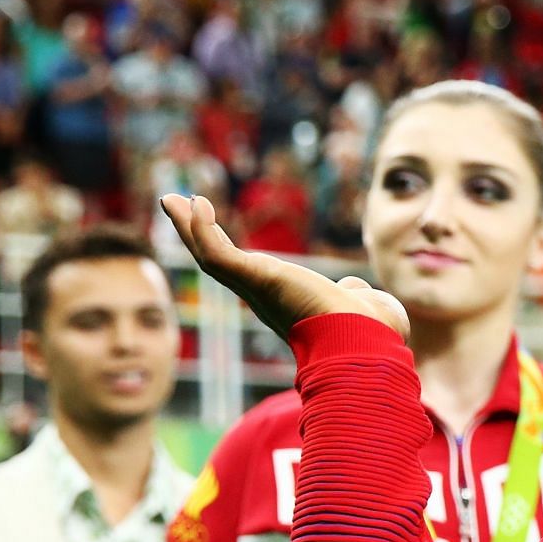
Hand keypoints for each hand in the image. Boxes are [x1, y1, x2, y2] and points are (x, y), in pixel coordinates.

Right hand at [159, 194, 408, 342]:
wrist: (365, 342)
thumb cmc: (371, 332)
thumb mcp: (362, 303)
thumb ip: (353, 292)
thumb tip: (354, 287)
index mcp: (284, 301)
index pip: (247, 271)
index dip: (230, 253)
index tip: (218, 233)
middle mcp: (263, 297)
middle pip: (218, 261)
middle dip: (196, 234)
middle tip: (177, 206)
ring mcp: (256, 289)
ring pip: (209, 256)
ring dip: (187, 226)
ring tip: (171, 199)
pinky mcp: (255, 279)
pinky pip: (218, 254)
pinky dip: (202, 229)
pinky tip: (194, 203)